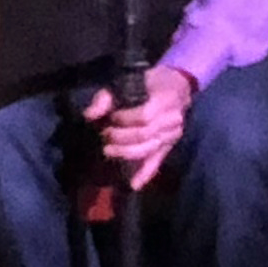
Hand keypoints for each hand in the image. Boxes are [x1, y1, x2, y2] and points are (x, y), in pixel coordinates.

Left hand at [81, 66, 195, 182]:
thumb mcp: (128, 82)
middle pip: (144, 135)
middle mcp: (173, 120)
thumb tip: (89, 115)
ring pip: (148, 149)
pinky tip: (133, 185)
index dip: (124, 120)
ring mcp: (173, 135)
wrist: (177, 86)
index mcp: (166, 100)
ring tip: (109, 151)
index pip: (145, 117)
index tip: (110, 119)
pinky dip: (146, 174)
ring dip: (126, 153)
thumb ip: (107, 97)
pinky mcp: (170, 146)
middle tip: (105, 136)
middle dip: (120, 138)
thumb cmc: (150, 83)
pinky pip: (158, 161)